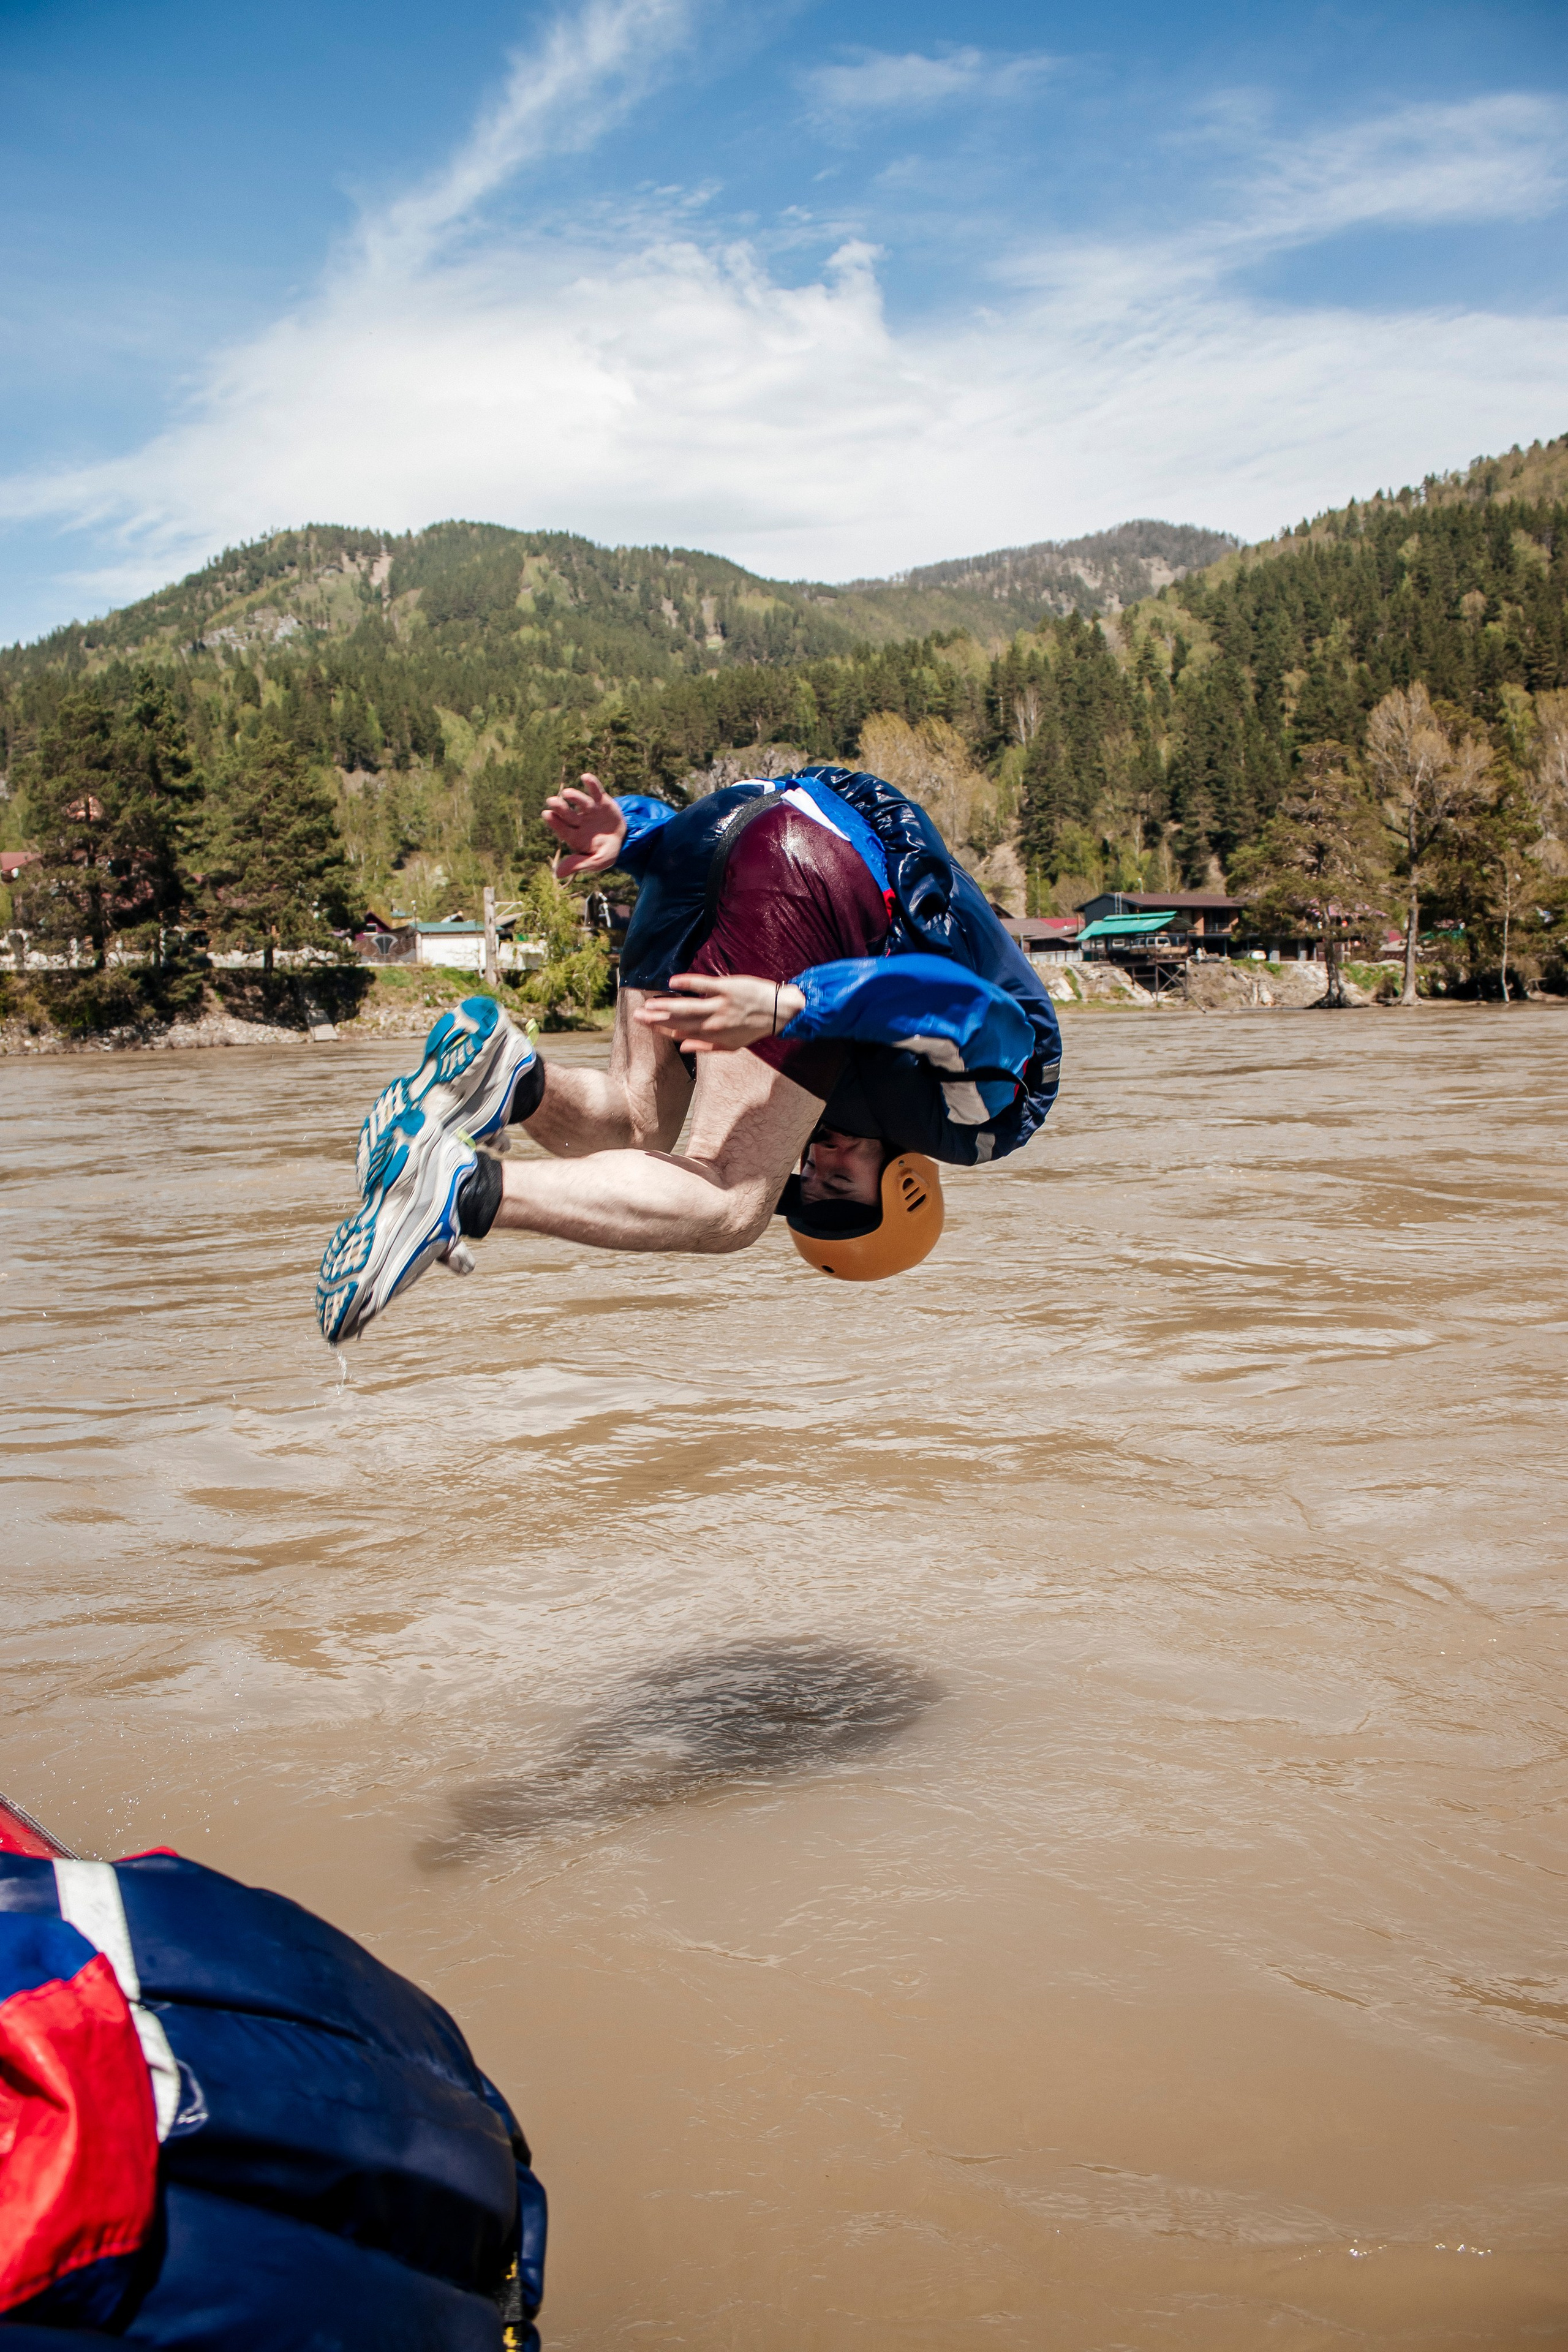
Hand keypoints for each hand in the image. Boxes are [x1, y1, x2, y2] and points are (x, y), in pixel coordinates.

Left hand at [543, 772, 627, 876]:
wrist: (622, 839)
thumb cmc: (605, 852)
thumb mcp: (596, 862)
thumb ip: (579, 865)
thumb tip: (557, 874)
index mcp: (575, 836)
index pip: (563, 829)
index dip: (555, 823)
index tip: (546, 814)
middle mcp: (579, 821)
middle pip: (568, 814)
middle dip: (560, 808)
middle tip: (551, 801)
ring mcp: (589, 810)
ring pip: (581, 802)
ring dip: (574, 796)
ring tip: (566, 793)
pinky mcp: (601, 801)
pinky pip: (596, 791)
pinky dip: (591, 784)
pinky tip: (585, 777)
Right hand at [634, 972, 805, 1053]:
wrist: (779, 1011)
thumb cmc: (754, 1028)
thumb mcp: (731, 1045)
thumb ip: (705, 1047)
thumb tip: (682, 1047)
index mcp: (713, 1036)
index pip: (681, 1034)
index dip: (662, 1030)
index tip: (646, 1025)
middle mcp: (714, 1023)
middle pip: (680, 1022)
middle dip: (657, 1019)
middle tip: (637, 1015)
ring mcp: (720, 1005)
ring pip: (687, 1007)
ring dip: (666, 1005)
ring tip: (648, 1003)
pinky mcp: (727, 989)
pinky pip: (704, 985)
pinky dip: (688, 983)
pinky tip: (672, 982)